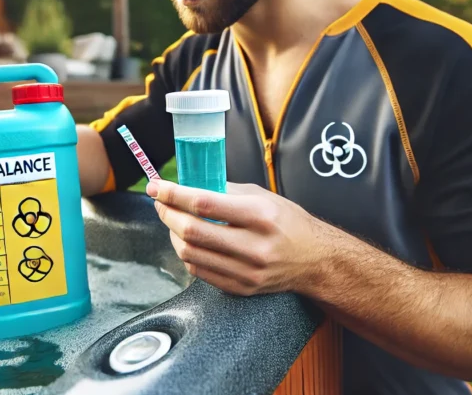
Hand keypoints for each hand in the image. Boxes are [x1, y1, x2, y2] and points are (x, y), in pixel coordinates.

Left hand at [146, 180, 324, 296]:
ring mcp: (246, 271)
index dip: (174, 194)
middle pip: (192, 231)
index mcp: (260, 216)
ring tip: (173, 220)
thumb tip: (189, 183)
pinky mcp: (241, 288)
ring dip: (173, 234)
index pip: (205, 204)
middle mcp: (253, 246)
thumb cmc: (289, 223)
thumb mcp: (263, 196)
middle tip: (160, 203)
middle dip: (167, 214)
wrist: (315, 260)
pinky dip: (187, 253)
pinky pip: (199, 271)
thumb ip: (225, 190)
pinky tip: (189, 241)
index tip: (157, 187)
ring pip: (190, 254)